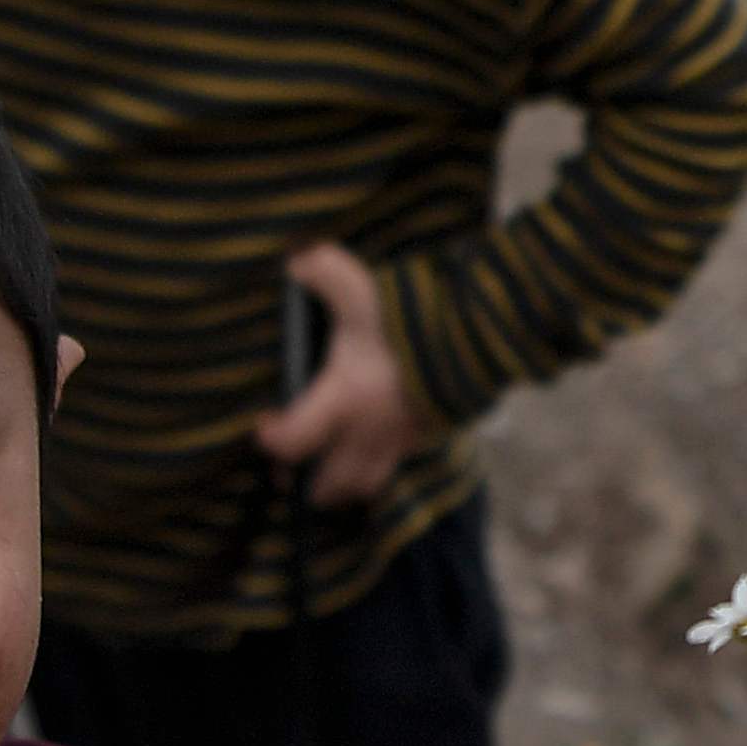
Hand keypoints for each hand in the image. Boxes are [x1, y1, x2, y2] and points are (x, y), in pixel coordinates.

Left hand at [253, 240, 431, 506]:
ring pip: (368, 484)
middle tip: (293, 469)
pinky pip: (398, 463)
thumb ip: (326, 272)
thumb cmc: (412, 320)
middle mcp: (370, 431)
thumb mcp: (363, 290)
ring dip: (346, 484)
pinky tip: (374, 443)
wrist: (483, 337)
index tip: (264, 424)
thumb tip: (297, 261)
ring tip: (332, 472)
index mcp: (345, 400)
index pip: (294, 442)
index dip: (272, 440)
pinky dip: (379, 464)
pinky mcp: (431, 433)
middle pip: (332, 483)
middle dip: (308, 484)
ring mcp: (403, 438)